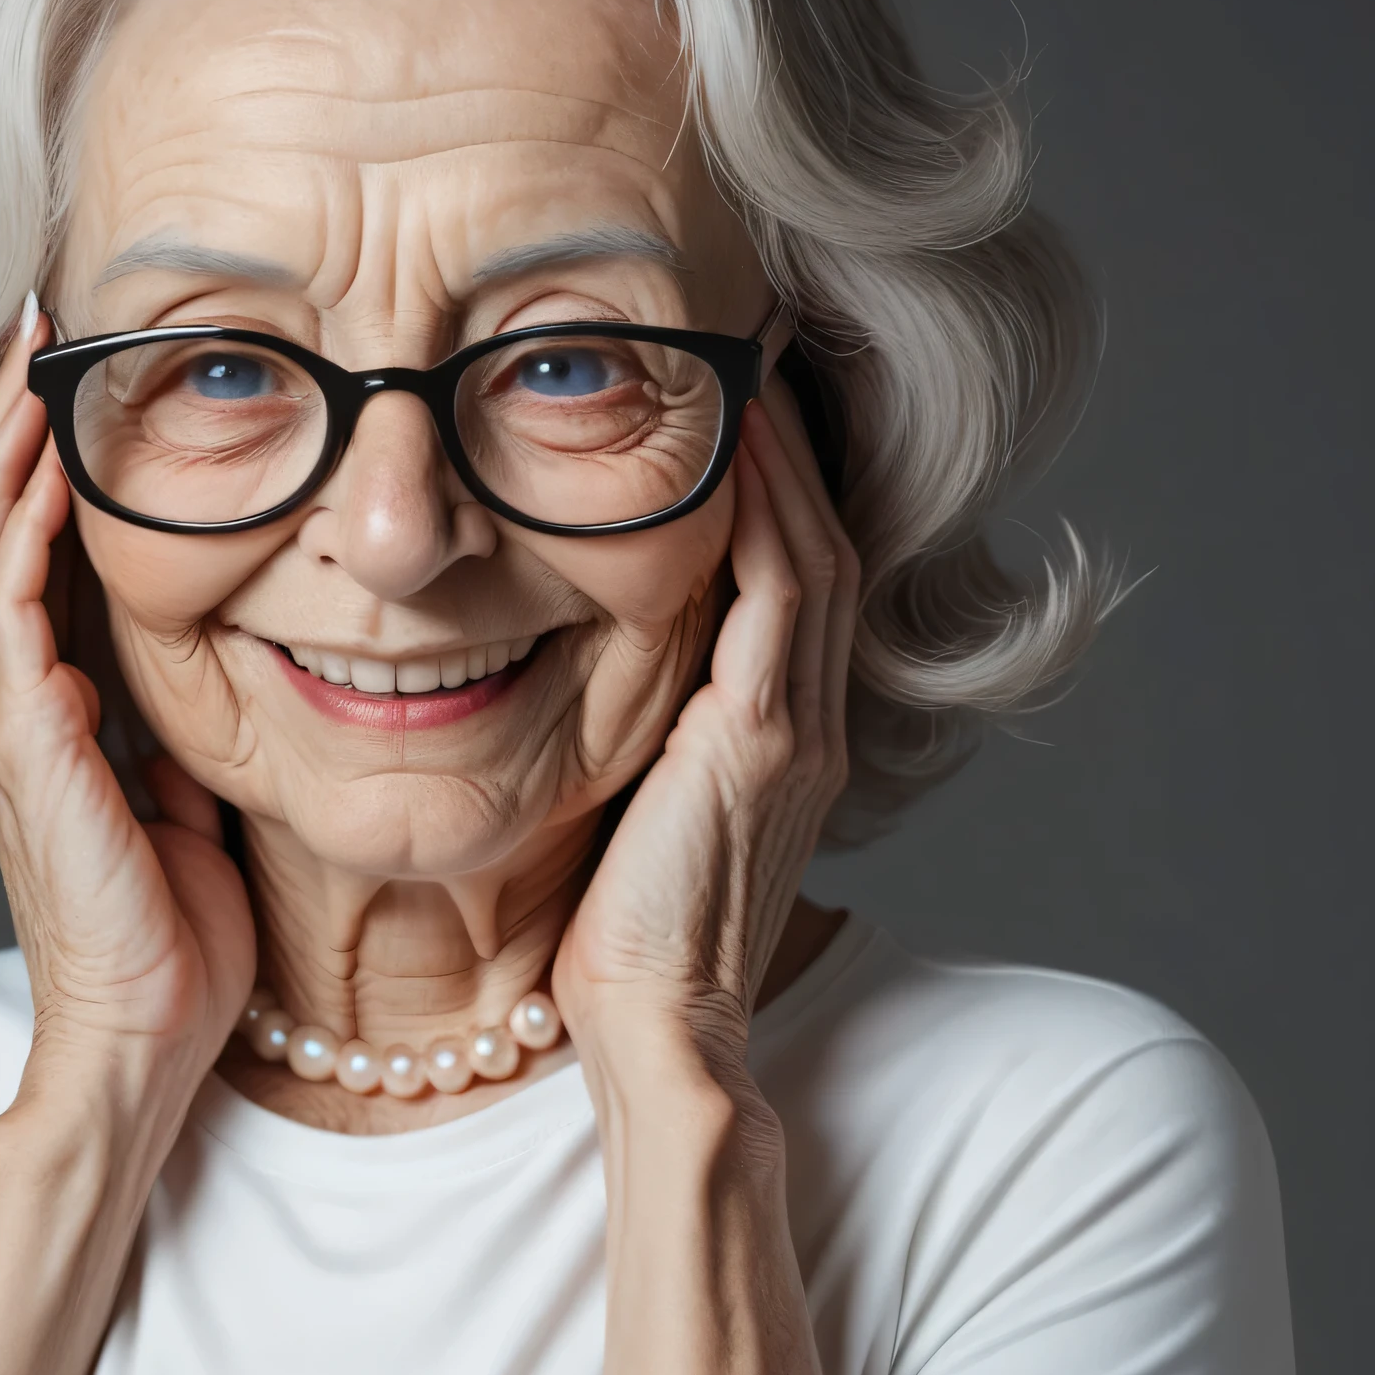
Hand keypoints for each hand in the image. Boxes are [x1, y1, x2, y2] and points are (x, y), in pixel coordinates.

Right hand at [0, 307, 255, 1104]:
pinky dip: (19, 529)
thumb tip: (229, 669)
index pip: (39, 557)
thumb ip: (185, 734)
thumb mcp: (197, 804)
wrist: (146, 1037)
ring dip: (8, 449)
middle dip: (16, 423)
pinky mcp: (27, 746)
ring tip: (32, 355)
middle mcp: (15, 703)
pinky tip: (41, 461)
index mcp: (54, 712)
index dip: (52, 464)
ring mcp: (10, 723)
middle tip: (43, 322)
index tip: (86, 376)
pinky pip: (12, 611)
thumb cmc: (176, 941)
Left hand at [552, 380, 856, 1090]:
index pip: (793, 577)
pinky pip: (781, 589)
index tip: (726, 401)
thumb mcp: (626, 817)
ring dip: (784, 446)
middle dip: (791, 438)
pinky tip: (737, 434)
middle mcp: (804, 719)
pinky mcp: (760, 739)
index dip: (775, 484)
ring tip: (744, 354)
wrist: (654, 1034)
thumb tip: (551, 676)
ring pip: (814, 546)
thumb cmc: (614, 947)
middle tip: (746, 340)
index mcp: (778, 737)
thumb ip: (625, 742)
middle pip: (823, 537)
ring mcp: (794, 726)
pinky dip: (768, 504)